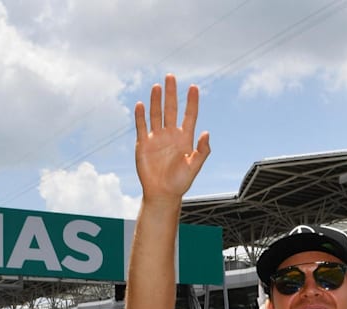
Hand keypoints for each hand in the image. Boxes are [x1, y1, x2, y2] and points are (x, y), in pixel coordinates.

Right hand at [134, 74, 209, 202]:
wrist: (162, 193)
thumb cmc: (180, 182)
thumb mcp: (194, 167)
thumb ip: (202, 151)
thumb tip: (206, 133)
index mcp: (185, 138)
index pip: (189, 115)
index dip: (192, 101)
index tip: (194, 87)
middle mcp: (171, 134)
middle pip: (171, 109)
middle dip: (171, 93)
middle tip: (171, 76)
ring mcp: (156, 137)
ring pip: (156, 114)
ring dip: (156, 100)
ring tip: (157, 86)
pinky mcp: (143, 143)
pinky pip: (141, 126)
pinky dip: (140, 116)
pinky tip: (141, 104)